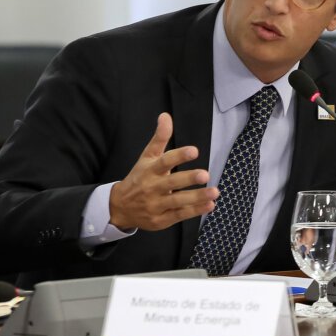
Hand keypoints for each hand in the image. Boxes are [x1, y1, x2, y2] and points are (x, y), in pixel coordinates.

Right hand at [108, 113, 217, 230]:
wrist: (120, 207)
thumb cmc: (139, 178)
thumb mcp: (147, 157)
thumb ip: (160, 138)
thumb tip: (166, 116)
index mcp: (149, 170)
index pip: (164, 162)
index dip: (178, 156)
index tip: (194, 151)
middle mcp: (152, 187)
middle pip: (171, 183)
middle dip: (188, 179)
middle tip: (205, 174)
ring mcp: (156, 205)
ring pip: (178, 201)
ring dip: (197, 197)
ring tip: (215, 192)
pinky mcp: (161, 220)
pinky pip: (180, 215)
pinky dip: (195, 211)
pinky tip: (210, 205)